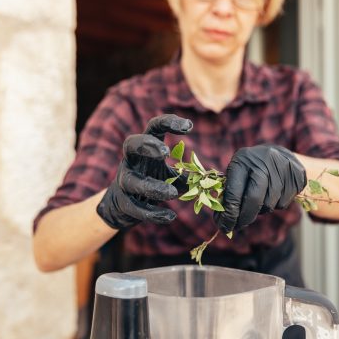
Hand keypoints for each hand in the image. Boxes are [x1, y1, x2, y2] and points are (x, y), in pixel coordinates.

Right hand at [97, 114, 192, 229]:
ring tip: (172, 194)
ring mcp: (124, 181)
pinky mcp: (123, 202)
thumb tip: (216, 178)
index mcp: (146, 148)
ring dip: (152, 187)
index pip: (153, 127)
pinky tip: (170, 216)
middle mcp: (131, 161)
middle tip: (165, 152)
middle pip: (131, 144)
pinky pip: (136, 208)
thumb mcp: (172, 176)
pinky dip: (153, 213)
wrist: (122, 206)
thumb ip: (190, 175)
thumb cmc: (153, 182)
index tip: (189, 126)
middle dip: (147, 146)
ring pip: (132, 181)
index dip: (168, 122)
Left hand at [214, 145, 306, 232]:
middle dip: (245, 217)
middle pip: (254, 200)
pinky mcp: (296, 176)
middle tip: (238, 226)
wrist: (280, 154)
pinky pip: (282, 204)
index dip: (229, 213)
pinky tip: (273, 194)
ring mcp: (282, 168)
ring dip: (261, 210)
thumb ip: (230, 192)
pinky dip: (275, 205)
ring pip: (269, 205)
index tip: (224, 227)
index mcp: (243, 159)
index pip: (234, 192)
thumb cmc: (251, 167)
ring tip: (259, 199)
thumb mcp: (238, 171)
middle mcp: (263, 161)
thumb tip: (223, 220)